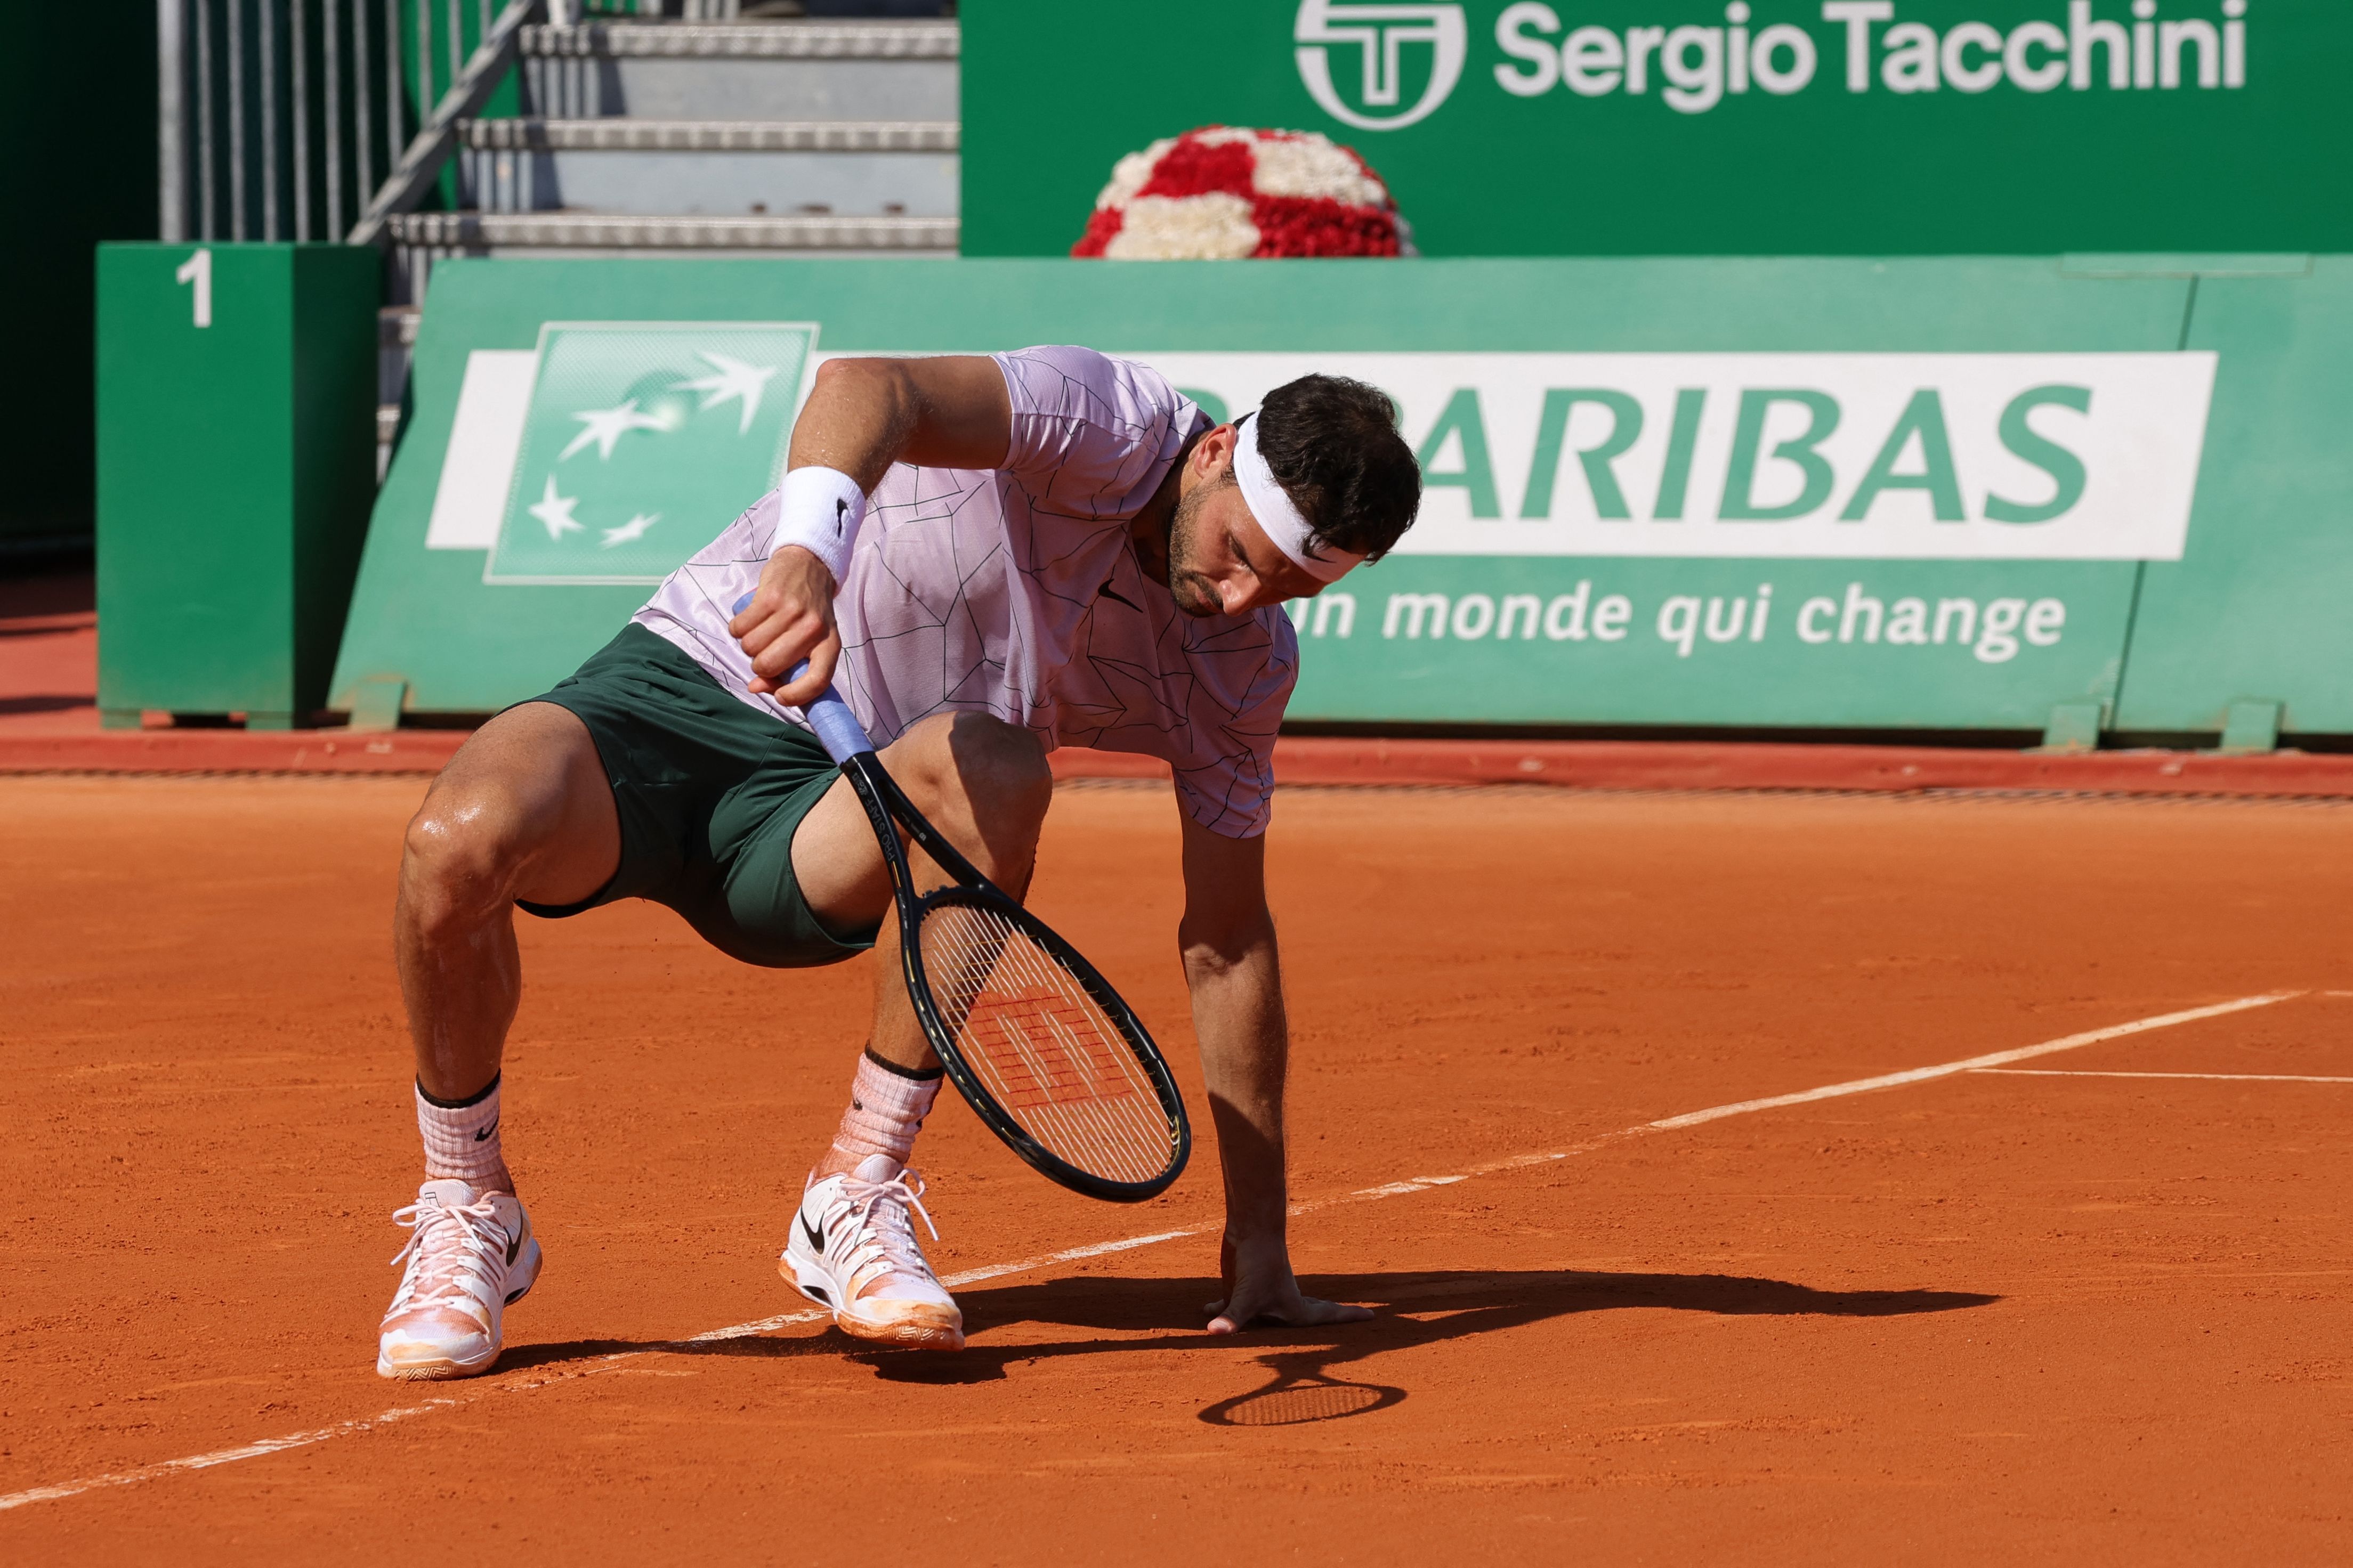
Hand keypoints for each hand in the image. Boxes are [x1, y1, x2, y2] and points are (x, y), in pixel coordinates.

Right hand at [729, 546, 839, 706]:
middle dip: (759, 665)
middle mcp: (813, 628)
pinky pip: (739, 628)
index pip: (817, 681)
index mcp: (830, 644)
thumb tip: (754, 688)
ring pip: (750, 647)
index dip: (795, 696)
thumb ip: (786, 671)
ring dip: (748, 644)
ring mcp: (791, 611)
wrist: (809, 564)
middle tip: (765, 650)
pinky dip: (738, 628)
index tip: (779, 696)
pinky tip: (750, 619)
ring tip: (761, 631)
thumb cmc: (808, 612)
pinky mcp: (770, 596)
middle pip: (770, 665)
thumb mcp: (809, 641)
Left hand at [1204, 1234, 1373, 1334]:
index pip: (1326, 1317)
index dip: (1348, 1318)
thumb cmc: (1257, 1262)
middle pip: (1307, 1315)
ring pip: (1271, 1314)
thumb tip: (1213, 1333)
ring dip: (1271, 1323)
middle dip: (1323, 1319)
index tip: (1374, 1315)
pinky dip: (1224, 1311)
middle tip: (1347, 1317)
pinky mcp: (1243, 1286)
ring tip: (1275, 1330)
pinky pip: (1235, 1304)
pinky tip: (1207, 1311)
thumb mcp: (1245, 1296)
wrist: (1248, 1228)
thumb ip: (1232, 1317)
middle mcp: (1281, 1303)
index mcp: (1293, 1308)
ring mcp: (1263, 1294)